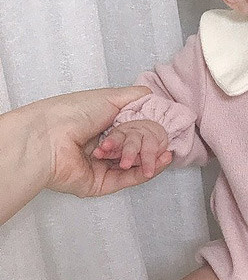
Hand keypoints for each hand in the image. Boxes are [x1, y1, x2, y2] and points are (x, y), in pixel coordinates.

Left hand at [40, 87, 171, 196]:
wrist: (49, 137)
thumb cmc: (72, 113)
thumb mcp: (109, 96)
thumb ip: (135, 96)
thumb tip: (153, 95)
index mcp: (105, 125)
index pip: (136, 128)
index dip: (152, 128)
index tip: (166, 126)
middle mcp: (104, 146)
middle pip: (138, 146)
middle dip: (151, 144)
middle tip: (159, 140)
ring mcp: (102, 166)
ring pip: (135, 164)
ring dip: (150, 158)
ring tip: (161, 153)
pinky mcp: (101, 183)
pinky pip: (127, 180)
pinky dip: (144, 172)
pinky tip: (157, 163)